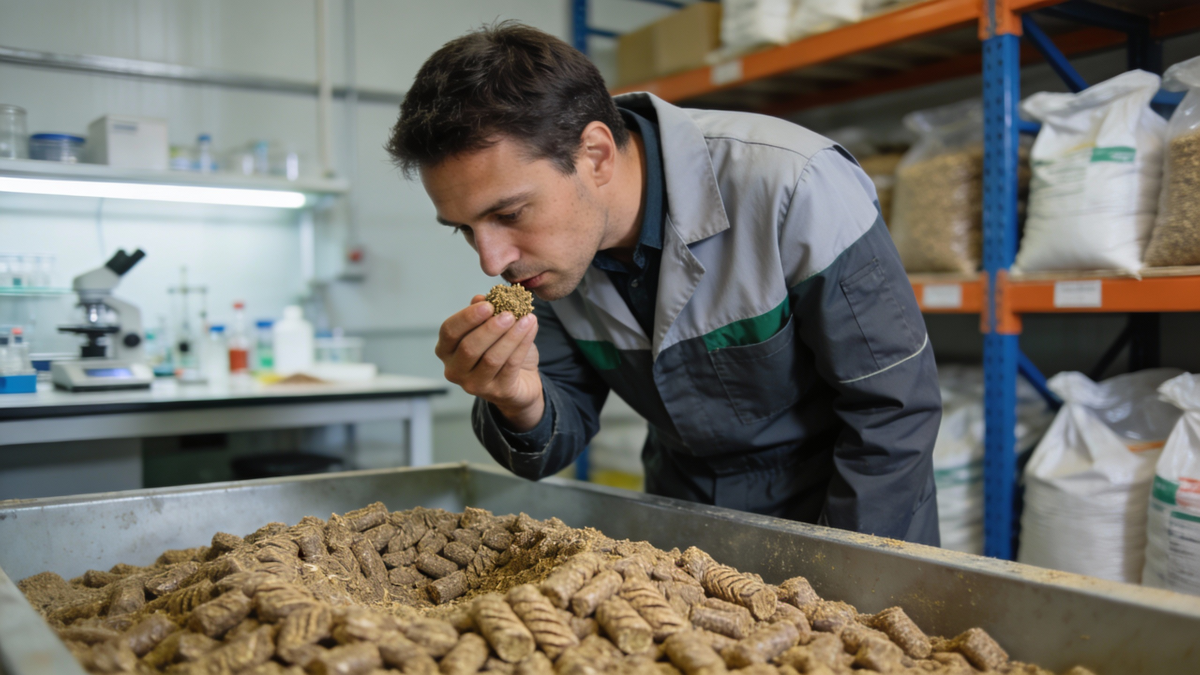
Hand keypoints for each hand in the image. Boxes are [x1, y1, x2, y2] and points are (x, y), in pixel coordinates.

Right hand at [435, 295, 542, 430]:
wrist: (521, 380)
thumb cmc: (499, 350)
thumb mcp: (489, 328)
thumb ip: (483, 313)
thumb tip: (480, 298)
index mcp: (446, 350)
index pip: (449, 332)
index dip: (467, 318)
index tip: (488, 304)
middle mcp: (455, 370)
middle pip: (469, 348)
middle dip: (490, 328)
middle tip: (509, 313)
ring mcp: (475, 385)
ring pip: (491, 359)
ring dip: (510, 336)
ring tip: (526, 318)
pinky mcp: (498, 392)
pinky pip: (511, 366)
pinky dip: (522, 344)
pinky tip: (531, 328)